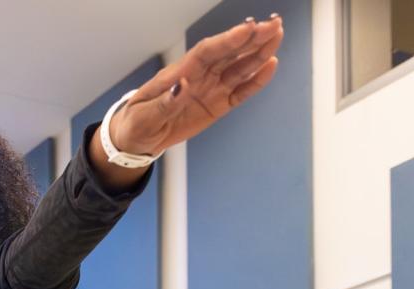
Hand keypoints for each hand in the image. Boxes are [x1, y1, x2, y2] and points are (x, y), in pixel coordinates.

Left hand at [109, 16, 282, 156]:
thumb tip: (181, 85)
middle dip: (251, 38)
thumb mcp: (145, 115)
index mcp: (179, 73)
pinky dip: (255, 80)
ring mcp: (210, 89)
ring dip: (258, 52)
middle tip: (273, 24)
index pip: (207, 52)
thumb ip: (165, 102)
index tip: (248, 28)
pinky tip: (270, 66)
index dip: (228, 40)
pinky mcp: (218, 104)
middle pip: (228, 53)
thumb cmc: (137, 122)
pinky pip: (240, 91)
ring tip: (277, 36)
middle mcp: (199, 76)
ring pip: (239, 67)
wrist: (137, 139)